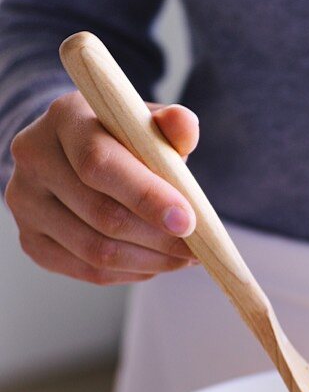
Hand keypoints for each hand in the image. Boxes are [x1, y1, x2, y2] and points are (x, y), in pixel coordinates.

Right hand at [5, 91, 198, 283]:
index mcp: (66, 118)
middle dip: (159, 239)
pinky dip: (131, 272)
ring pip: (96, 251)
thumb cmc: (122, 138)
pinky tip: (155, 262)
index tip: (188, 222)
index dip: (147, 197)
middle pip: (102, 215)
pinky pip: (88, 271)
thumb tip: (185, 124)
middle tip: (199, 249)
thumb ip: (171, 125)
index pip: (100, 164)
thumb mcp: (147, 124)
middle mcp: (35, 158)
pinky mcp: (31, 240)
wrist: (75, 155)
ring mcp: (26, 202)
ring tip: (184, 258)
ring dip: (151, 261)